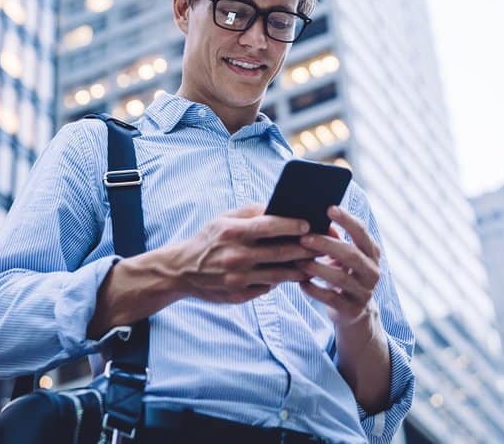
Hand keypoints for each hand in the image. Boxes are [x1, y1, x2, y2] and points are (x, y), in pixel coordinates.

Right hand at [165, 204, 315, 303]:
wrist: (181, 270)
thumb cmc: (209, 239)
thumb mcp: (224, 219)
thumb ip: (252, 212)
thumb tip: (281, 208)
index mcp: (232, 232)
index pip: (270, 226)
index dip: (292, 225)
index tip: (309, 224)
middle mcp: (236, 256)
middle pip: (280, 253)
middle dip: (305, 249)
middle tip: (321, 245)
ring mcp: (237, 279)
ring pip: (279, 275)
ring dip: (300, 269)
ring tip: (313, 263)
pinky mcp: (238, 296)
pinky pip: (267, 288)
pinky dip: (282, 282)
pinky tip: (294, 276)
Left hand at [297, 205, 381, 328]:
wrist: (354, 312)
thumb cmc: (344, 275)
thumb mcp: (344, 257)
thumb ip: (335, 240)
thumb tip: (315, 219)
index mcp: (372, 253)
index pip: (362, 232)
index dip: (346, 219)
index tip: (328, 208)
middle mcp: (372, 272)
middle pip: (351, 254)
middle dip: (326, 245)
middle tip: (304, 238)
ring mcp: (364, 292)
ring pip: (340, 278)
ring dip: (316, 268)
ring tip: (298, 261)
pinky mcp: (351, 310)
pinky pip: (330, 298)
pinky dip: (313, 289)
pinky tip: (300, 282)